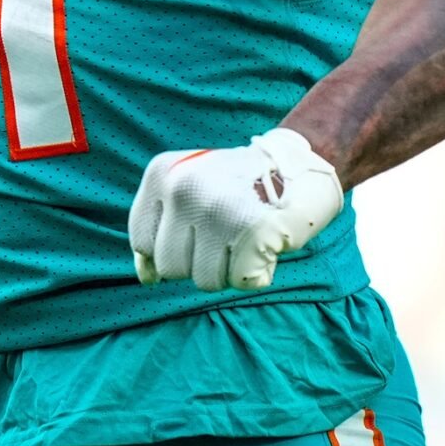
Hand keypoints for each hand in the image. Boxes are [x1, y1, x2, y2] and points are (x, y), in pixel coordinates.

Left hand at [128, 127, 342, 290]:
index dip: (172, 247)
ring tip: (248, 234)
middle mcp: (185, 189)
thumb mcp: (188, 191)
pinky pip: (243, 281)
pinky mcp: (253, 232)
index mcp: (163, 174)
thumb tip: (147, 277)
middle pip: (171, 267)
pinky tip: (268, 242)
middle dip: (200, 260)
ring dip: (231, 267)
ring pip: (205, 280)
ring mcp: (218, 210)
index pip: (142, 241)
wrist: (302, 163)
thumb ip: (161, 230)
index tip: (198, 228)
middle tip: (229, 230)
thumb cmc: (241, 186)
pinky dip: (259, 271)